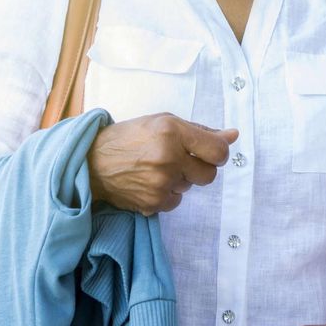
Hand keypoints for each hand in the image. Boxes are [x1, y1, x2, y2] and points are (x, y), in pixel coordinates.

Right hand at [87, 113, 237, 213]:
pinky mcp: (152, 203)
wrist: (92, 162)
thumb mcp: (165, 122)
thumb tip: (234, 135)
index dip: (220, 152)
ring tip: (159, 167)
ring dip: (181, 178)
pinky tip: (151, 181)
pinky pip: (176, 200)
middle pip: (209, 174)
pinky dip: (169, 193)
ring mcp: (160, 183)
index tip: (213, 151)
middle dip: (201, 167)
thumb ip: (201, 131)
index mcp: (173, 133)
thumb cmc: (131, 137)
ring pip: (191, 186)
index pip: (217, 150)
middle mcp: (169, 159)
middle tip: (183, 159)